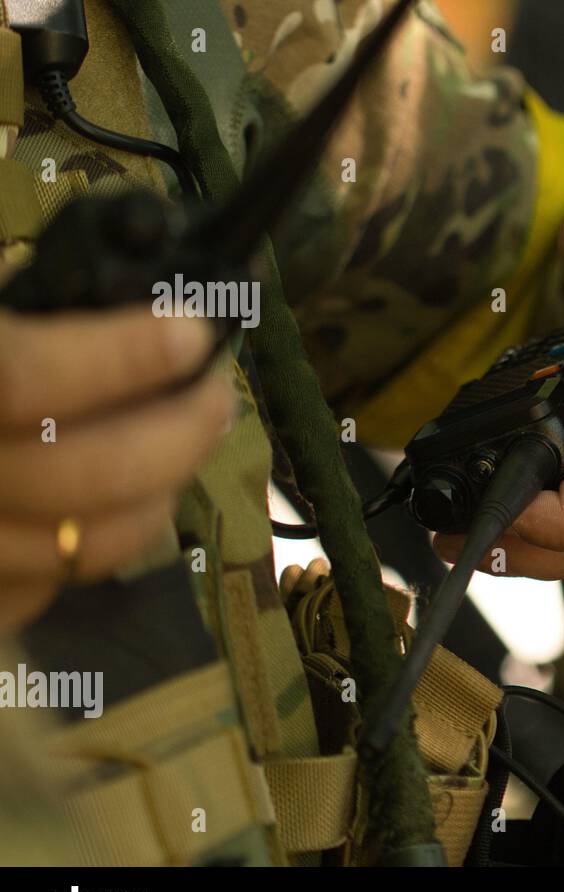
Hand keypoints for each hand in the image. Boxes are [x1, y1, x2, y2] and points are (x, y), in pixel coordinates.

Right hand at [0, 309, 233, 634]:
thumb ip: (27, 301)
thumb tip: (143, 300)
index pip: (19, 378)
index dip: (119, 357)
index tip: (188, 332)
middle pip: (74, 477)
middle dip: (175, 433)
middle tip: (215, 396)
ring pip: (81, 547)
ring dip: (158, 493)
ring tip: (182, 444)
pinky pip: (48, 589)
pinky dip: (97, 543)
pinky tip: (117, 499)